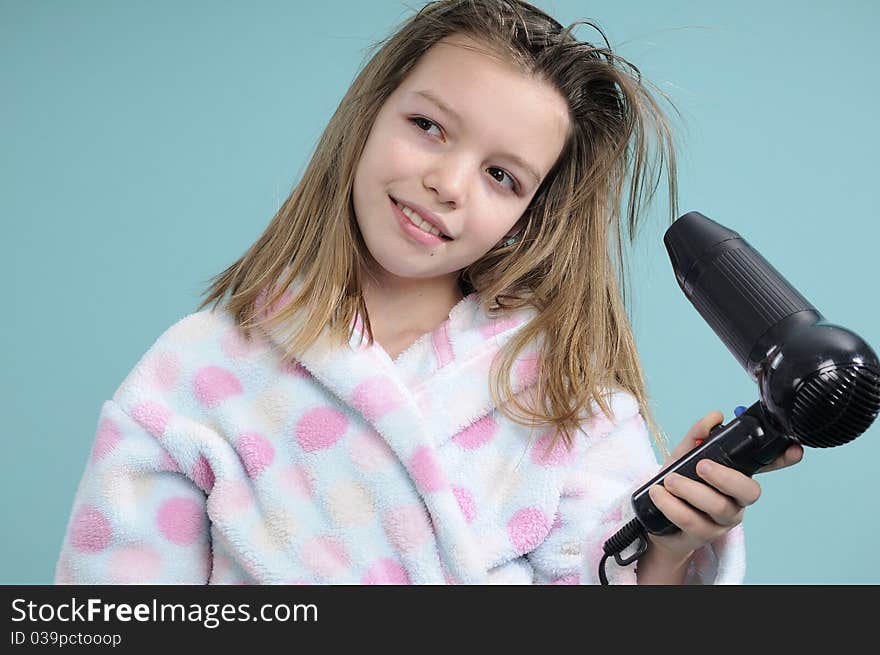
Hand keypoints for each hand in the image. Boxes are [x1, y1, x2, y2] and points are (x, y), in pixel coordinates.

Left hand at [645, 410, 803, 565]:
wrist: (655, 522)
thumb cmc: (675, 485)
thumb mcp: (683, 457)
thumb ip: (696, 436)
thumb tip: (713, 418)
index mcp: (735, 476)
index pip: (765, 467)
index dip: (781, 458)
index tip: (794, 449)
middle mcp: (736, 500)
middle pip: (749, 491)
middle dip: (725, 476)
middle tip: (700, 466)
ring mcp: (722, 521)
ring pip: (719, 507)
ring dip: (690, 490)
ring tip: (669, 480)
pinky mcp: (704, 536)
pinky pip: (692, 521)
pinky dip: (672, 505)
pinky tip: (658, 494)